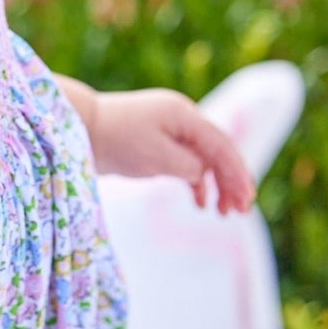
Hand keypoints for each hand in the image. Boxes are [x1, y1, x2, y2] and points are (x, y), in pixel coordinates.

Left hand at [93, 87, 256, 213]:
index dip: (237, 172)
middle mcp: (182, 120)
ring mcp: (170, 131)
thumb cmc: (117, 141)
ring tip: (223, 213)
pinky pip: (186, 163)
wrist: (80, 131)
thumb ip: (189, 165)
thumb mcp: (157, 157)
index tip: (247, 198)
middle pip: (218, 152)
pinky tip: (201, 204)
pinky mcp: (157, 144)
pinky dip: (195, 183)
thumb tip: (203, 173)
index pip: (222, 145)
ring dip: (216, 185)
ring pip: (204, 159)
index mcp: (185, 115)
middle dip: (232, 181)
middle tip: (241, 211)